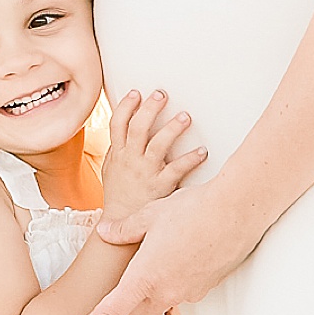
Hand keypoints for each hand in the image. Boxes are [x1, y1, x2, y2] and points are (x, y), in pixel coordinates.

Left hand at [57, 178, 255, 314]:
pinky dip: (166, 290)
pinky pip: (176, 298)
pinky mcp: (203, 289)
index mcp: (144, 277)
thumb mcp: (151, 214)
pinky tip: (170, 264)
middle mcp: (165, 292)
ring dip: (140, 304)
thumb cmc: (194, 209)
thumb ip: (125, 229)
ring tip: (137, 280)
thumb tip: (105, 233)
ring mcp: (186, 294)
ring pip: (154, 310)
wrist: (239, 211)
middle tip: (98, 312)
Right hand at [100, 90, 206, 225]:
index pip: (118, 123)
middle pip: (138, 127)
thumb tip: (123, 128)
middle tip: (162, 94)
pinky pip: (177, 169)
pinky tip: (203, 151)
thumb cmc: (118, 193)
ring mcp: (146, 172)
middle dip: (150, 108)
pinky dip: (191, 159)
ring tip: (185, 116)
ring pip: (158, 144)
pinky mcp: (160, 185)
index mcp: (118, 153)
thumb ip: (117, 147)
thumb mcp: (110, 167)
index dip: (127, 106)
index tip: (136, 93)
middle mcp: (130, 159)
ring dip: (172, 128)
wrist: (121, 221)